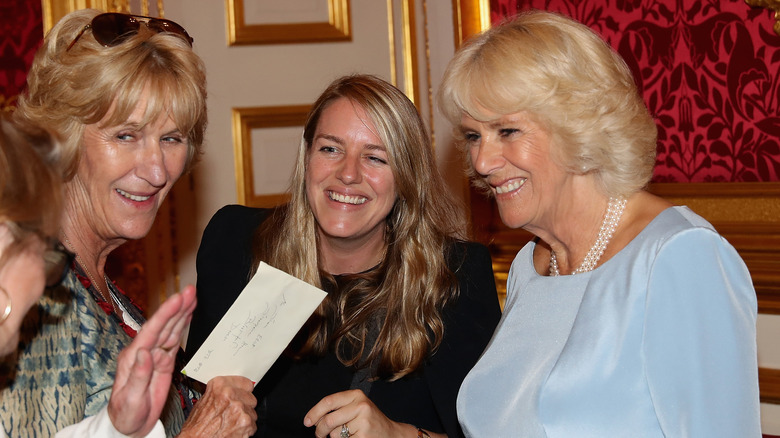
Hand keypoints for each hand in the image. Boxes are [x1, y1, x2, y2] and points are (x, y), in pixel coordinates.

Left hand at [107, 285, 196, 436]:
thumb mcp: (130, 399)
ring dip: (181, 312)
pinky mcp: (163, 362)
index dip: (166, 314)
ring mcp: (154, 355)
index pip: (151, 330)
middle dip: (176, 307)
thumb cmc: (125, 414)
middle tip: (190, 291)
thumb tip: (145, 352)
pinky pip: (175, 340)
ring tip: (192, 296)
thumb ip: (138, 375)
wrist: (129, 427)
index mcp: (133, 358)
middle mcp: (143, 352)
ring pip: (170, 329)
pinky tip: (188, 315)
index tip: (177, 299)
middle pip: (162, 325)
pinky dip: (182, 325)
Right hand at [178, 375, 257, 437]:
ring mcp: (239, 408)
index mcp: (219, 385)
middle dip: (244, 406)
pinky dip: (246, 430)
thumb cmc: (196, 427)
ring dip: (244, 418)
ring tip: (230, 423)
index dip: (243, 391)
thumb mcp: (203, 402)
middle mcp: (230, 394)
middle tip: (232, 413)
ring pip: (252, 412)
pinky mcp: (246, 422)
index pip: (246, 383)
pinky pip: (253, 425)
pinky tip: (233, 430)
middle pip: (251, 397)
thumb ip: (219, 393)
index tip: (243, 393)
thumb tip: (230, 390)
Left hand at [304, 389, 418, 436]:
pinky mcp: (364, 436)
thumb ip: (337, 409)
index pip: (328, 402)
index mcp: (356, 395)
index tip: (307, 422)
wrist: (391, 434)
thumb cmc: (369, 421)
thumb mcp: (355, 408)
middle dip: (319, 430)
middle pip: (328, 420)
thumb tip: (313, 419)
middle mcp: (361, 405)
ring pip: (335, 434)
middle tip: (319, 435)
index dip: (314, 413)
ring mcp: (363, 422)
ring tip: (347, 435)